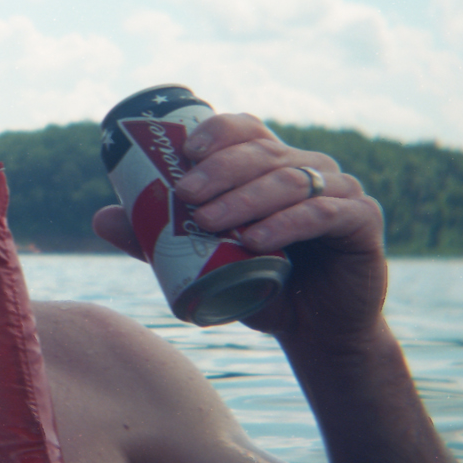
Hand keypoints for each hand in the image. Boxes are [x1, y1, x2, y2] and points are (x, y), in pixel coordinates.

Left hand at [92, 112, 387, 350]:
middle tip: (185, 195)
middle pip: (264, 152)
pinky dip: (288, 223)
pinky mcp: (363, 222)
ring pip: (290, 180)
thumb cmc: (262, 287)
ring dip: (246, 198)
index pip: (246, 130)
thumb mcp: (206, 263)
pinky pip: (324, 213)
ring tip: (210, 222)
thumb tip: (99, 217)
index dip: (217, 132)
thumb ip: (160, 241)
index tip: (183, 152)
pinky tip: (258, 239)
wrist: (316, 331)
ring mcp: (342, 191)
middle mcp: (310, 169)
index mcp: (274, 165)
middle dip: (220, 170)